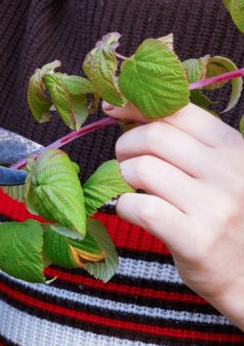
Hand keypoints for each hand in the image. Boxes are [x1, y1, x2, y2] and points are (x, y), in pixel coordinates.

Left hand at [103, 102, 243, 329]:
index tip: (113, 109)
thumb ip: (182, 140)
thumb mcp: (216, 169)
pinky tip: (132, 211)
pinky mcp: (195, 238)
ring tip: (131, 188)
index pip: (177, 110)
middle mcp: (228, 172)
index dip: (137, 106)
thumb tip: (124, 107)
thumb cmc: (220, 214)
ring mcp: (214, 206)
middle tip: (124, 162)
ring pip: (141, 169)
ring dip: (123, 177)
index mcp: (232, 147)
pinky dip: (124, 206)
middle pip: (153, 136)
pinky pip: (138, 207)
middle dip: (125, 146)